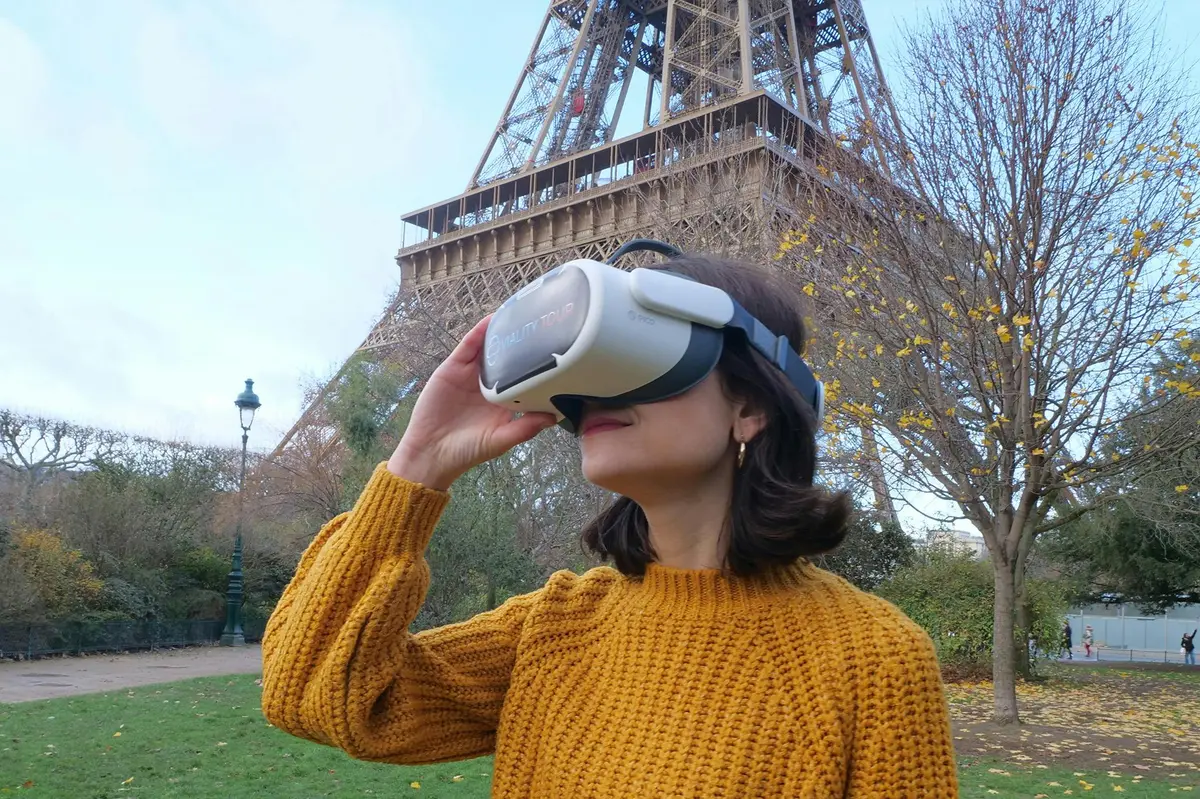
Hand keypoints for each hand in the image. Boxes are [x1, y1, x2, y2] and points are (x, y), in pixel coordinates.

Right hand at [387, 316, 557, 489]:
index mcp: (505, 400)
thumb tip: (553, 417)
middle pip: (509, 357)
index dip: (538, 364)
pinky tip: (491, 321)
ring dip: (502, 332)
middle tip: (543, 324)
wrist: (430, 453)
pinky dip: (479, 332)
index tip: (557, 350)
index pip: (525, 376)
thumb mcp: (500, 440)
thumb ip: (525, 428)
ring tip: (520, 315)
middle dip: (522, 342)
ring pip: (490, 348)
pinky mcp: (454, 368)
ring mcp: (472, 374)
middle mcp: (490, 384)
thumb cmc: (467, 451)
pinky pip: (468, 346)